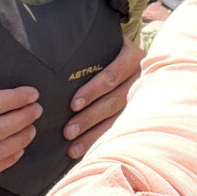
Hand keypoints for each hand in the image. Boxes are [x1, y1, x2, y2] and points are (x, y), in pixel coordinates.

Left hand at [63, 35, 143, 157]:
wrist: (135, 57)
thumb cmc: (111, 50)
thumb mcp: (106, 42)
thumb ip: (88, 48)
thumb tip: (53, 56)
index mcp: (132, 57)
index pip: (112, 76)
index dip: (93, 90)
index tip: (73, 104)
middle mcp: (142, 78)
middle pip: (115, 101)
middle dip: (90, 118)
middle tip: (68, 131)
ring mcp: (143, 97)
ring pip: (118, 119)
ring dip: (94, 135)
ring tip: (73, 148)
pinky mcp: (141, 113)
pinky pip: (122, 130)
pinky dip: (103, 141)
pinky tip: (88, 153)